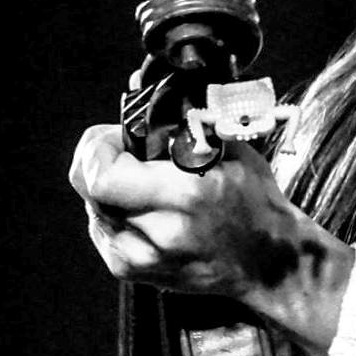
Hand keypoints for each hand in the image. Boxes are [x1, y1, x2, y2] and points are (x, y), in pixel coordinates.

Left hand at [69, 123, 307, 301]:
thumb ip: (182, 120)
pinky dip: (113, 211)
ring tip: (145, 181)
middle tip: (126, 150)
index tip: (120, 134)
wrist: (267, 262)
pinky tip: (144, 206)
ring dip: (108, 186)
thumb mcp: (230, 148)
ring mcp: (142, 259)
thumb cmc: (254, 200)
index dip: (99, 146)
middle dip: (100, 160)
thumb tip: (137, 82)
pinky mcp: (134, 273)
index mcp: (185, 195)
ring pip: (92, 207)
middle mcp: (158, 231)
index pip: (101, 174)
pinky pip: (102, 230)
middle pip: (89, 188)